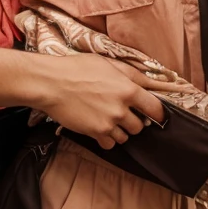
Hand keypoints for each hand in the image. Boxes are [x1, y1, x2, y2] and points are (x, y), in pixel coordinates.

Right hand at [40, 53, 165, 149]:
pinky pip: (110, 144)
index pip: (156, 109)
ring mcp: (109, 122)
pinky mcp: (95, 133)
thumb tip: (153, 82)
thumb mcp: (108, 64)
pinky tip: (98, 127)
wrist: (51, 83)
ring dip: (119, 131)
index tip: (152, 115)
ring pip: (125, 137)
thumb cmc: (77, 69)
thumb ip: (132, 75)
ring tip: (106, 118)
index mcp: (128, 89)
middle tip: (120, 112)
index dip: (156, 113)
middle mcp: (121, 108)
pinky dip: (106, 139)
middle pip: (140, 126)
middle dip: (133, 121)